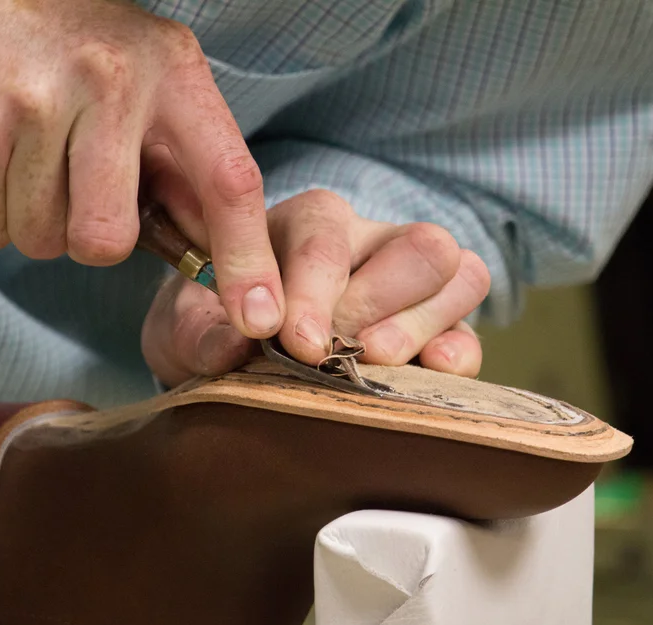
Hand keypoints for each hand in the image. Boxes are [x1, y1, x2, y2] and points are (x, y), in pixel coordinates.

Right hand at [0, 0, 283, 338]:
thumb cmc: (69, 52)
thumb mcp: (148, 80)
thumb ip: (188, 165)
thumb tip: (221, 259)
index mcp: (170, 72)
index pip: (227, 181)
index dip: (247, 259)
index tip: (261, 320)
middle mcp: (107, 81)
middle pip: (105, 242)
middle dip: (88, 234)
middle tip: (73, 179)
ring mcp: (29, 104)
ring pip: (42, 242)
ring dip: (33, 218)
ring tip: (26, 149)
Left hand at [142, 190, 489, 387]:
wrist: (230, 349)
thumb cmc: (213, 325)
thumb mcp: (184, 327)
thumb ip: (199, 334)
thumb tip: (235, 347)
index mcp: (307, 222)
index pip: (328, 240)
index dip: (317, 294)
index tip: (298, 344)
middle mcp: (370, 240)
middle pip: (419, 246)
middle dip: (377, 305)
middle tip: (334, 353)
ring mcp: (410, 282)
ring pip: (461, 274)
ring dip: (421, 325)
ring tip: (373, 364)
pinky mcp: (434, 328)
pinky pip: (468, 331)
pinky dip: (455, 356)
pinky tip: (424, 375)